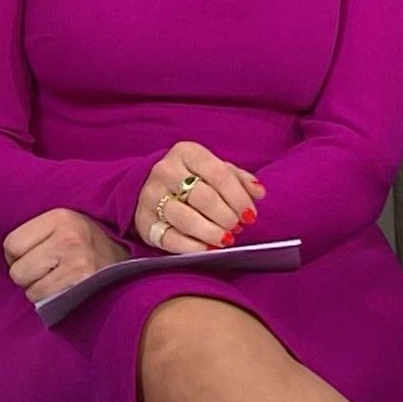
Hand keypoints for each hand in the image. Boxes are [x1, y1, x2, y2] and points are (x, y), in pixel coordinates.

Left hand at [3, 208, 128, 302]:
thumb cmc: (90, 242)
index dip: (18, 255)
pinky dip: (50, 298)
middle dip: (28, 274)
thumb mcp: (67, 224)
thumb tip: (5, 253)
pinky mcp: (82, 283)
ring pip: (30, 289)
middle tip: (47, 268)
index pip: (11, 244)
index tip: (33, 255)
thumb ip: (38, 232)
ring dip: (39, 288)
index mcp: (60, 217)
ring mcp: (76, 261)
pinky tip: (65, 287)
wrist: (129, 257)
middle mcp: (68, 237)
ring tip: (58, 277)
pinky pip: (45, 300)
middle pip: (17, 270)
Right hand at [132, 140, 267, 253]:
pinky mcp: (143, 221)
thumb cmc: (192, 178)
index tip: (250, 214)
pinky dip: (192, 247)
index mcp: (186, 152)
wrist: (151, 187)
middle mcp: (165, 171)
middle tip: (237, 227)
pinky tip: (207, 249)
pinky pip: (170, 238)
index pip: (219, 174)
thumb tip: (259, 192)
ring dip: (211, 232)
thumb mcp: (214, 169)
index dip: (238, 197)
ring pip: (186, 218)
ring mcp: (151, 195)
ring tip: (225, 239)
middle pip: (203, 197)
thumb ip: (238, 179)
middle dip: (225, 216)